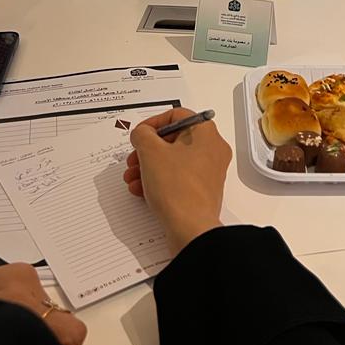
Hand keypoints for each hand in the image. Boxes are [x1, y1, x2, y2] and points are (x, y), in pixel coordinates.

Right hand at [124, 107, 231, 256]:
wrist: (190, 229)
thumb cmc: (177, 188)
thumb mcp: (151, 152)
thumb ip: (142, 134)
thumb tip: (142, 133)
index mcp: (206, 133)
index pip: (177, 115)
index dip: (153, 123)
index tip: (140, 134)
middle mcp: (212, 150)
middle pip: (173, 140)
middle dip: (147, 150)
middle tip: (133, 159)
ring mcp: (209, 172)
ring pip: (173, 160)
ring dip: (149, 166)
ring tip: (133, 177)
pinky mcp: (202, 191)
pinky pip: (178, 178)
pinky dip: (159, 180)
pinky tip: (141, 190)